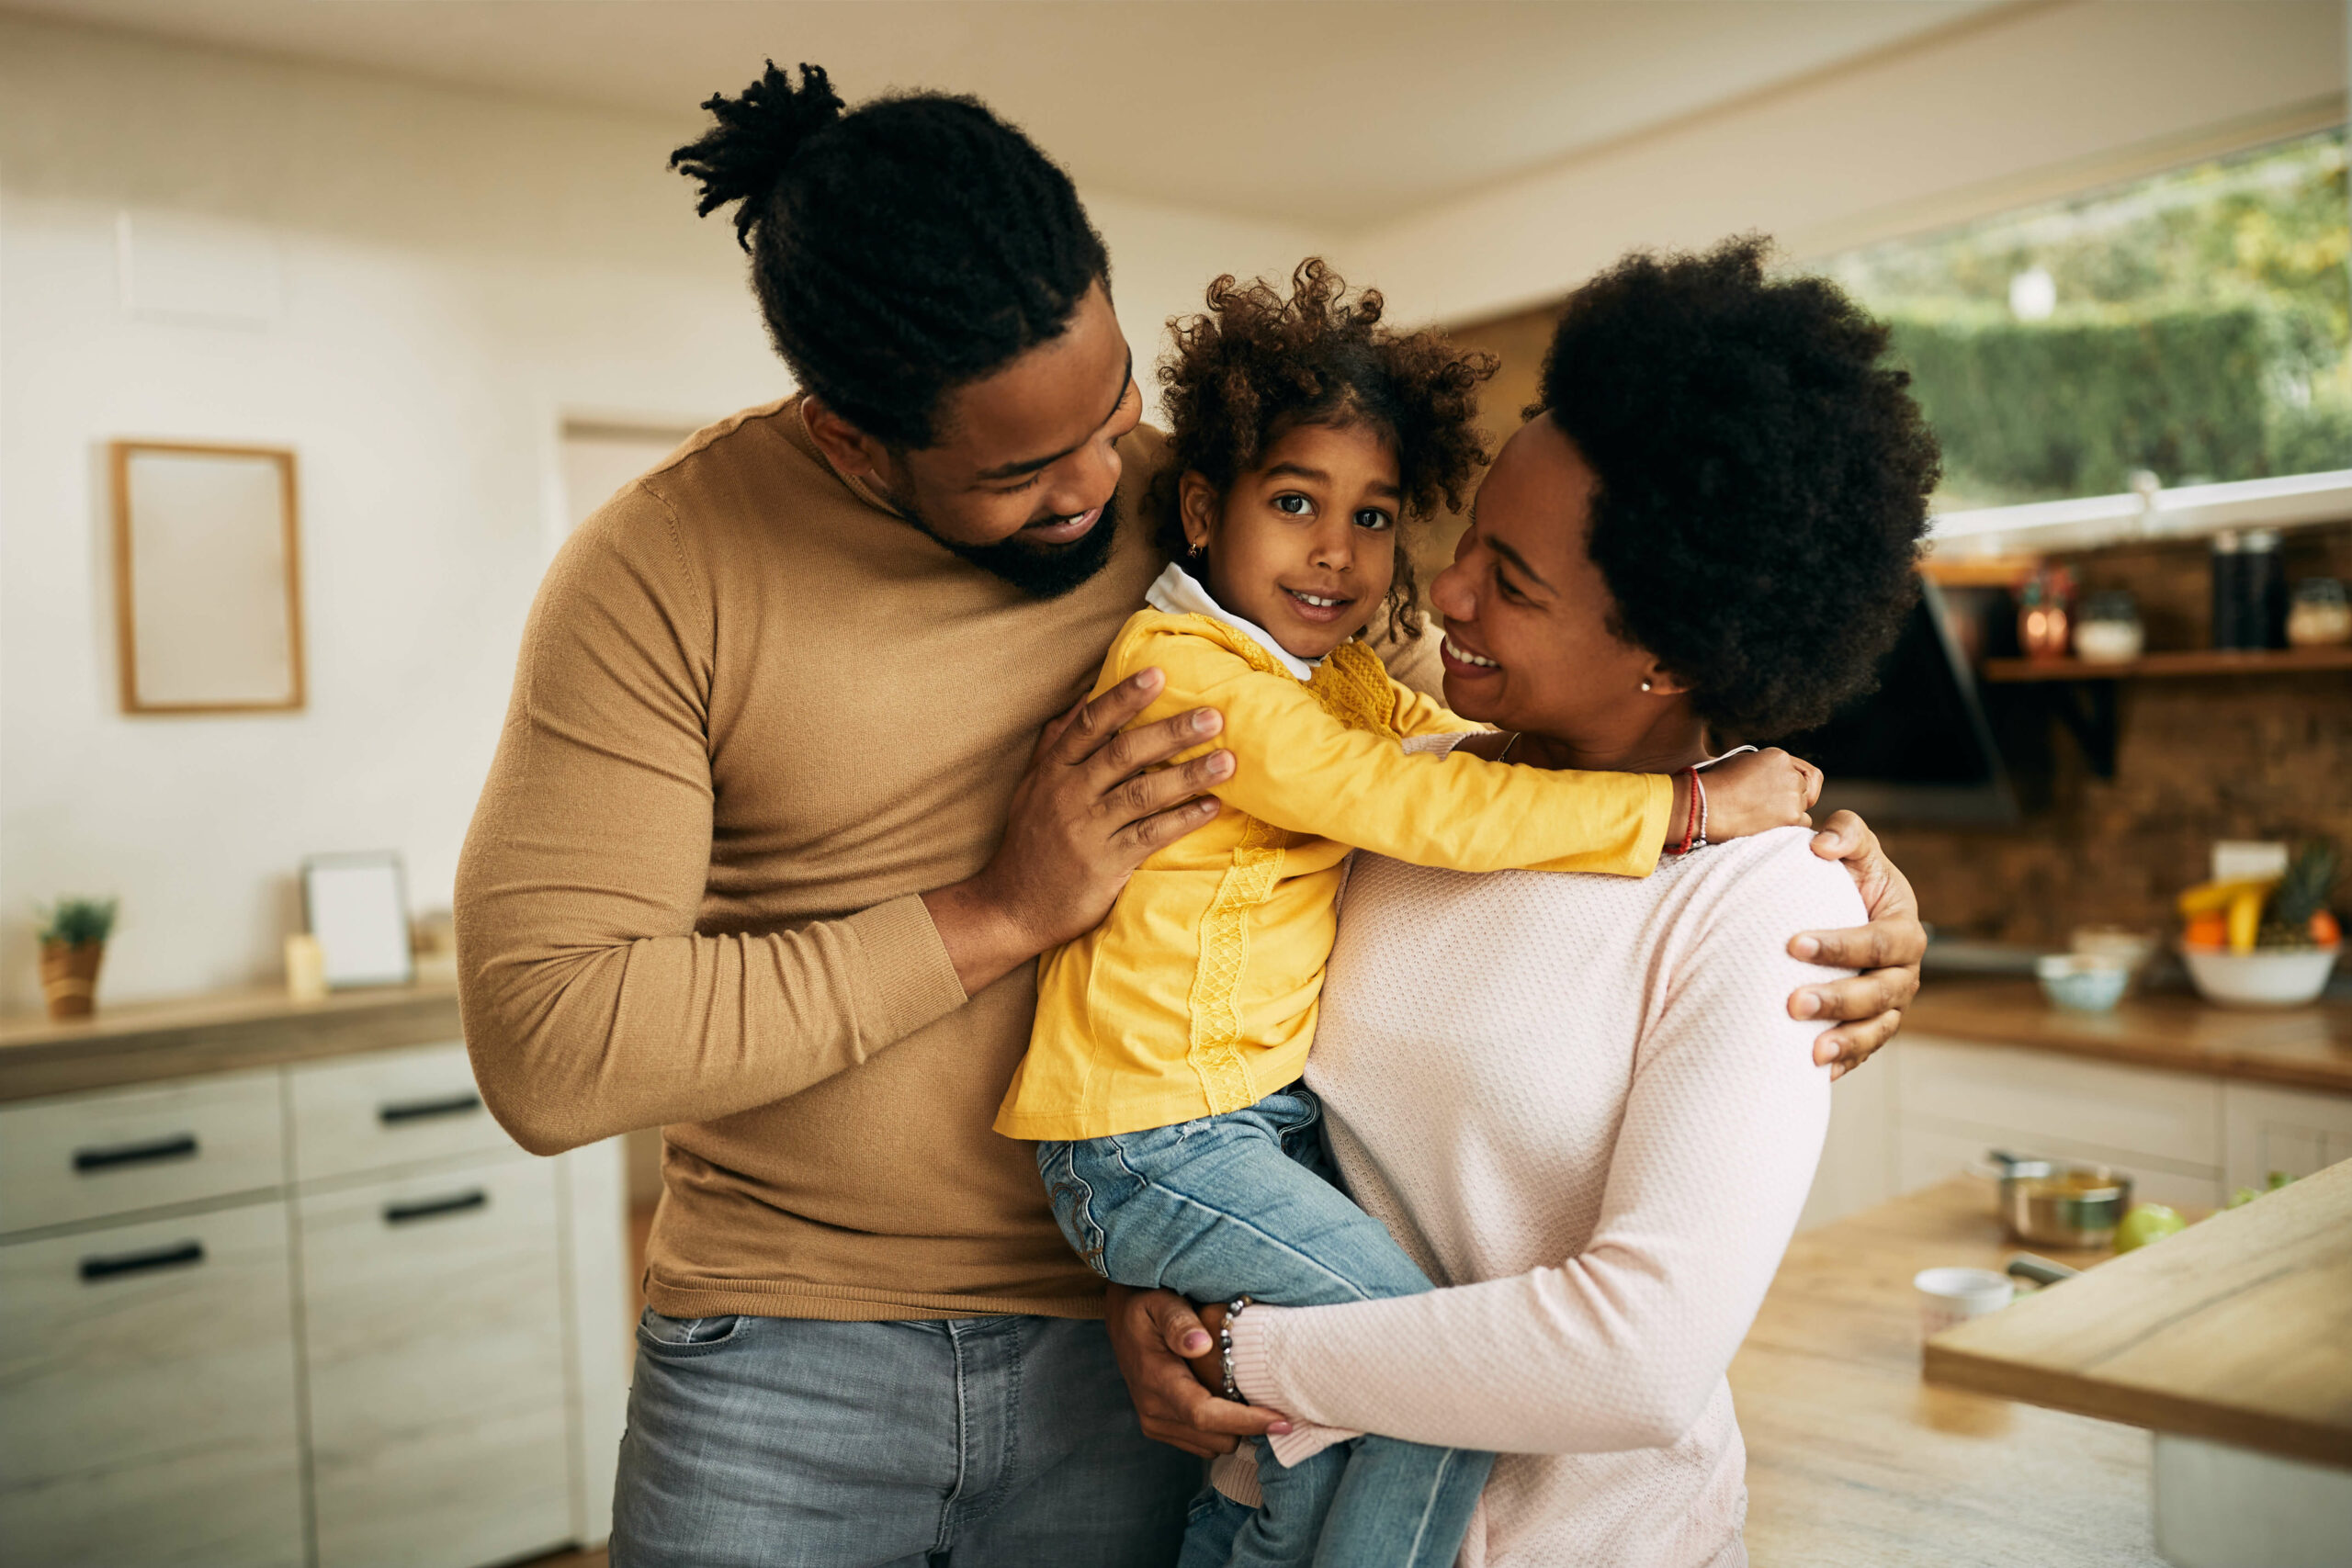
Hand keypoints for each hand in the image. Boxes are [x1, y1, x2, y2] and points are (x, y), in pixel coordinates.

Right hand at [924, 670, 1230, 995]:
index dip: (1124, 697)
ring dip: (1189, 775)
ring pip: (1144, 793)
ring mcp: (1087, 830)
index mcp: (1053, 771)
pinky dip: (1183, 819)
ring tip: (1228, 761)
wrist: (1011, 907)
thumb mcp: (1032, 787)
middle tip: (1214, 716)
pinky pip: (1151, 835)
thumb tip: (1081, 699)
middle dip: (1172, 731)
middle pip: (1124, 753)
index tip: (1158, 673)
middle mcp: (1069, 795)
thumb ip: (1056, 744)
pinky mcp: (1105, 864)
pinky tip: (1212, 807)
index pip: (1091, 723)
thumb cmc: (1029, 843)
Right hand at [1103, 1284, 1288, 1458]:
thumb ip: (1179, 1322)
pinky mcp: (1160, 1428)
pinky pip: (1202, 1445)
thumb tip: (1201, 1345)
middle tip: (1274, 1400)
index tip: (1282, 1420)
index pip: (1205, 1415)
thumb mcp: (1160, 1302)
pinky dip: (1222, 1431)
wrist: (1122, 1318)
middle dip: (1248, 1425)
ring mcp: (1154, 1422)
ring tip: (1252, 1398)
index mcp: (1156, 1380)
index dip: (1246, 1421)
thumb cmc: (1147, 1304)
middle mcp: (1153, 1410)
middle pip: (1216, 1438)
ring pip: (1212, 1446)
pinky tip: (1231, 1403)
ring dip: (1235, 1429)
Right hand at [1691, 747, 1820, 843]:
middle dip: (1788, 796)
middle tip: (1765, 805)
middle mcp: (1790, 773)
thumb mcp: (1739, 763)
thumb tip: (1770, 778)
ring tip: (1761, 815)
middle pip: (1802, 787)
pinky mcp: (1793, 817)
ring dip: (1788, 811)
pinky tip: (1768, 825)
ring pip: (1803, 805)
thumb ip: (1762, 767)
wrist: (1704, 806)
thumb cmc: (1713, 785)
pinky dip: (1789, 826)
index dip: (1788, 781)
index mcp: (1778, 756)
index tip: (1778, 791)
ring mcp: (1793, 795)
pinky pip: (1803, 823)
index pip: (1798, 769)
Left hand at [1790, 810, 1924, 1078]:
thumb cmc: (1848, 876)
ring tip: (1811, 1052)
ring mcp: (1890, 1004)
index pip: (1879, 941)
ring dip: (1845, 1042)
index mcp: (1905, 929)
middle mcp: (1904, 972)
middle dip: (1839, 999)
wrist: (1845, 910)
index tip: (1793, 943)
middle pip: (1879, 993)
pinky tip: (1813, 1073)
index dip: (1840, 944)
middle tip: (1793, 1003)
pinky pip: (1864, 1051)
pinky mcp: (1872, 1027)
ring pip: (1877, 1029)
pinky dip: (1844, 1064)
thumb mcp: (1854, 848)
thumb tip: (1821, 845)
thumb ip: (1846, 833)